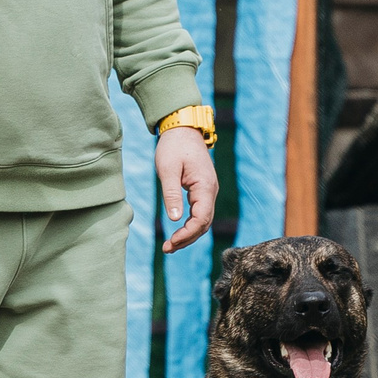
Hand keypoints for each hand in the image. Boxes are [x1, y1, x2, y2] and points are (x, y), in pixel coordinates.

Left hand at [156, 125, 216, 251]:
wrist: (182, 129)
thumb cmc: (173, 147)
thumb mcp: (167, 170)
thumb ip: (171, 194)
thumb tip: (173, 219)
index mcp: (204, 186)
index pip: (201, 219)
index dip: (187, 234)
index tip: (171, 242)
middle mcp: (210, 191)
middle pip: (204, 224)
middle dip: (187, 238)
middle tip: (167, 248)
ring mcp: (208, 191)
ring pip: (203, 220)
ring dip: (189, 234)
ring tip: (170, 245)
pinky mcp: (202, 190)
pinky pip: (200, 212)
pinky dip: (190, 225)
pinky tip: (178, 231)